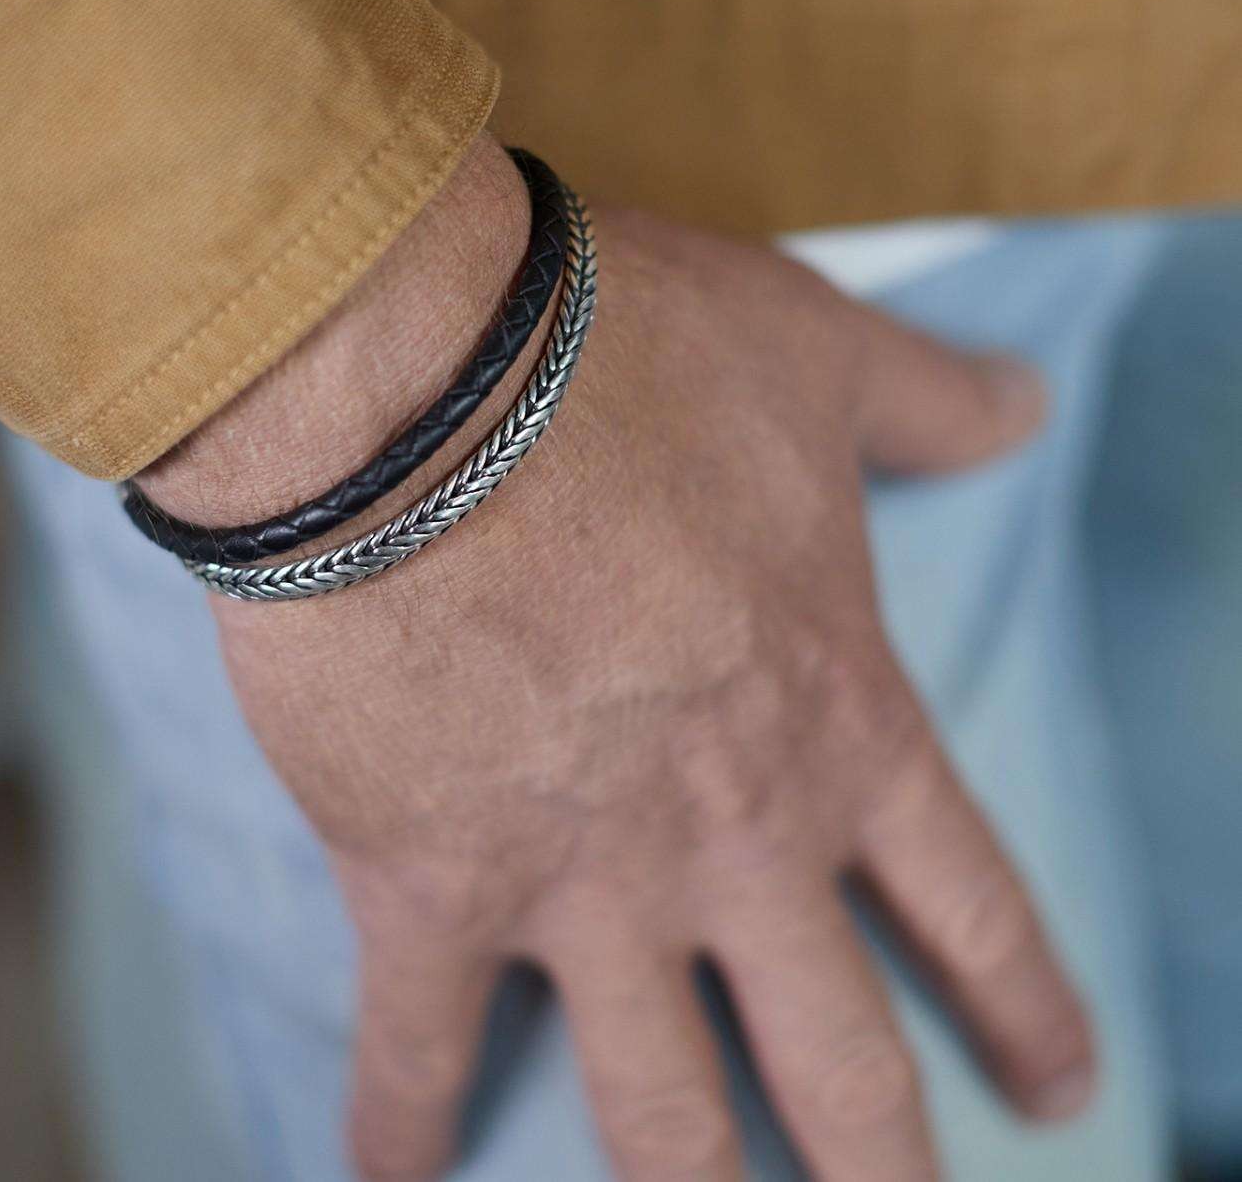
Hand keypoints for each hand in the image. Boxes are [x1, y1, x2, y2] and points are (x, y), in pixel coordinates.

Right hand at [137, 137, 1094, 1181]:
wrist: (421, 392)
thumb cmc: (628, 362)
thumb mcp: (811, 353)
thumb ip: (925, 399)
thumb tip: (1024, 403)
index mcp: (835, 724)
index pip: (968, 909)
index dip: (1024, 1011)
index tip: (1057, 1093)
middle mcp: (728, 840)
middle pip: (840, 1067)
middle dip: (886, 1170)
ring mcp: (579, 882)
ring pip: (660, 1112)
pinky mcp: (426, 884)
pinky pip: (416, 1046)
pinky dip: (405, 1129)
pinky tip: (395, 1178)